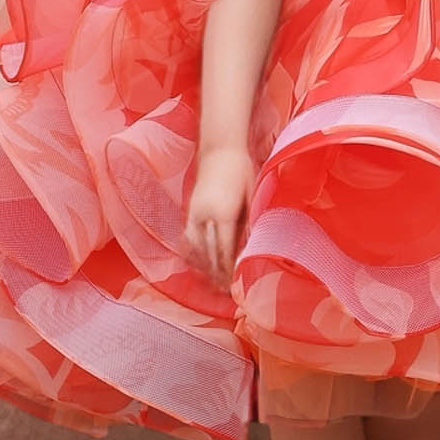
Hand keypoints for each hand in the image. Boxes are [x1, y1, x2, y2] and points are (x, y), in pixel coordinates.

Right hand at [184, 145, 255, 287]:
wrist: (220, 148)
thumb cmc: (242, 170)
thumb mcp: (252, 196)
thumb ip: (249, 223)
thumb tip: (250, 248)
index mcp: (223, 211)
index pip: (225, 249)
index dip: (229, 269)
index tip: (234, 283)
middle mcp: (204, 214)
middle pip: (208, 252)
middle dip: (216, 274)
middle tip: (226, 291)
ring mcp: (194, 212)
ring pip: (195, 248)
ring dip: (203, 267)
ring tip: (212, 283)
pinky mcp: (189, 209)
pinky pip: (187, 238)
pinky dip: (192, 254)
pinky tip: (198, 265)